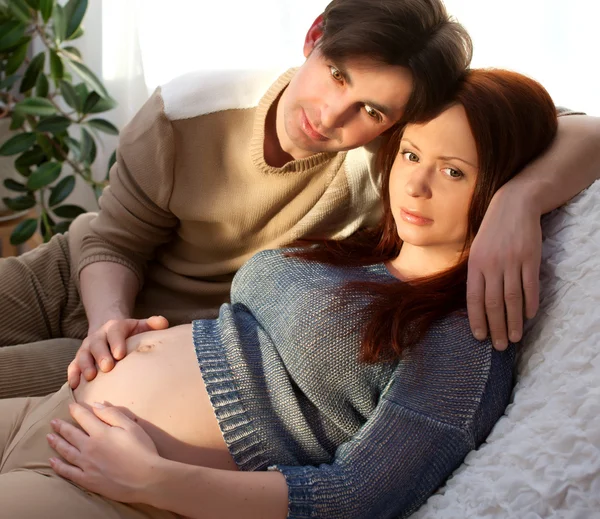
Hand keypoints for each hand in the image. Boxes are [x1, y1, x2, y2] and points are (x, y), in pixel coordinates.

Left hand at [47, 401, 159, 503]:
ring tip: (49, 437)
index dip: (76, 410)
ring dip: (56, 442)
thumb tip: (96, 405)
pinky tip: (52, 461)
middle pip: (71, 434)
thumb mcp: (131, 426)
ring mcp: (86, 465)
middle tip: (53, 422)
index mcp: (101, 432)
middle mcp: (89, 447)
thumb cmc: (142, 450)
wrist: (145, 478)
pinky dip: (58, 466)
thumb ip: (112, 414)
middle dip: (61, 426)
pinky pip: (68, 472)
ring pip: (66, 451)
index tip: (70, 406)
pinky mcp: (87, 480)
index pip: (84, 417)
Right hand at [68, 315, 168, 388]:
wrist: (110, 332)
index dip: (116, 342)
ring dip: (85, 366)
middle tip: (108, 367)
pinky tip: (74, 386)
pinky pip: (73, 366)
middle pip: (97, 344)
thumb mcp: (141, 326)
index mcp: (114, 327)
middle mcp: (98, 336)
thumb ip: (153, 324)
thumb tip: (163, 323)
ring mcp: (87, 348)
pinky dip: (72, 375)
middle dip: (101, 355)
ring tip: (90, 377)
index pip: (115, 332)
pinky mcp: (79, 360)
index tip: (120, 354)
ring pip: (82, 356)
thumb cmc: (130, 334)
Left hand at [466, 187, 541, 349]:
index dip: (477, 320)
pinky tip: (529, 317)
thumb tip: (477, 303)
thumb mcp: (477, 250)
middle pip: (494, 303)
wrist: (513, 205)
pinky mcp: (529, 258)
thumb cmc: (492, 231)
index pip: (474, 299)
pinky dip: (530, 304)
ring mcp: (511, 262)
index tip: (479, 337)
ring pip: (512, 299)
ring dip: (513, 321)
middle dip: (496, 327)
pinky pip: (530, 286)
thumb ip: (477, 274)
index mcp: (475, 265)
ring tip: (514, 338)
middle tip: (500, 346)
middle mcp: (491, 265)